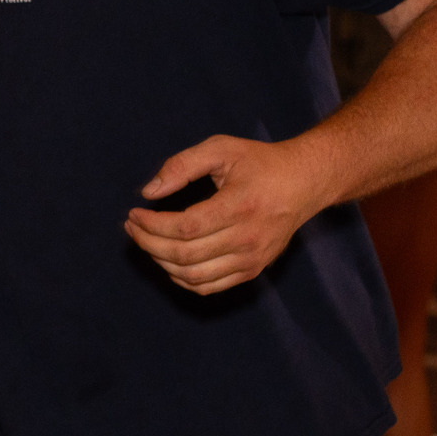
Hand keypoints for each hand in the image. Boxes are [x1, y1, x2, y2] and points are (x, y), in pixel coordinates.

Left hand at [122, 134, 334, 295]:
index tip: (134, 213)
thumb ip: (182, 165)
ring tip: (146, 240)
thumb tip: (149, 192)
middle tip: (132, 227)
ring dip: (160, 261)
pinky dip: (181, 278)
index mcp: (240, 206)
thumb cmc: (259, 163)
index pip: (185, 228)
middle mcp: (248, 238)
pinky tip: (167, 259)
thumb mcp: (221, 149)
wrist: (304, 183)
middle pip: (185, 255)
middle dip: (148, 243)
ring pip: (193, 276)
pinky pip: (208, 286)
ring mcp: (253, 259)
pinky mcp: (253, 270)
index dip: (151, 225)